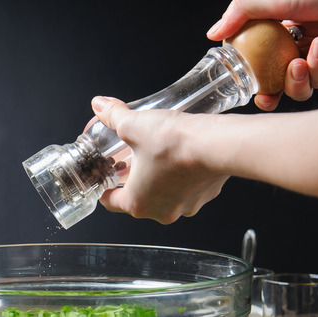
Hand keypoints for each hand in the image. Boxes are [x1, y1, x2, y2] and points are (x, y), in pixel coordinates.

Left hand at [90, 96, 228, 224]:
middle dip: (134, 180)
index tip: (104, 179)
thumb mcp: (134, 125)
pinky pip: (188, 189)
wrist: (217, 144)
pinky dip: (183, 177)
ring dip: (160, 179)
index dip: (104, 188)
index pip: (110, 202)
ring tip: (158, 156)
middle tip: (131, 161)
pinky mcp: (206, 196)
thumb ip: (113, 116)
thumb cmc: (173, 142)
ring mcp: (187, 206)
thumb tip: (100, 104)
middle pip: (139, 199)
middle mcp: (162, 212)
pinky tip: (182, 157)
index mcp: (137, 203)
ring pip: (165, 195)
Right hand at [207, 0, 317, 109]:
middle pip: (281, 83)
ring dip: (307, 72)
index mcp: (280, 33)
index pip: (261, 66)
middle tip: (276, 90)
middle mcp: (299, 46)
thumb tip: (213, 34)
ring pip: (306, 86)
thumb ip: (241, 14)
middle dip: (279, 90)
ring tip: (314, 48)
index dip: (256, 84)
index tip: (255, 93)